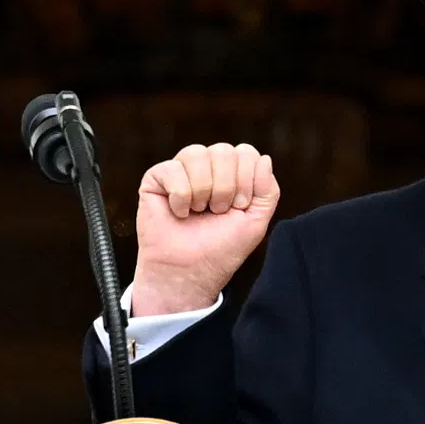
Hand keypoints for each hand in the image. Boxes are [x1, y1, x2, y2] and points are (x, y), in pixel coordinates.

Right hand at [128, 141, 278, 314]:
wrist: (188, 272)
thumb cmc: (221, 249)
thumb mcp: (255, 222)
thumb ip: (268, 190)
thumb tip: (263, 158)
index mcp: (232, 172)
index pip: (246, 153)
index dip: (246, 181)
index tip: (238, 208)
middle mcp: (207, 166)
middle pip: (224, 151)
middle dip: (225, 187)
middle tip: (217, 212)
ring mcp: (181, 170)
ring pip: (197, 154)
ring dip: (203, 190)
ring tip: (198, 212)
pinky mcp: (156, 178)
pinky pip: (173, 169)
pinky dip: (180, 197)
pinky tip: (179, 213)